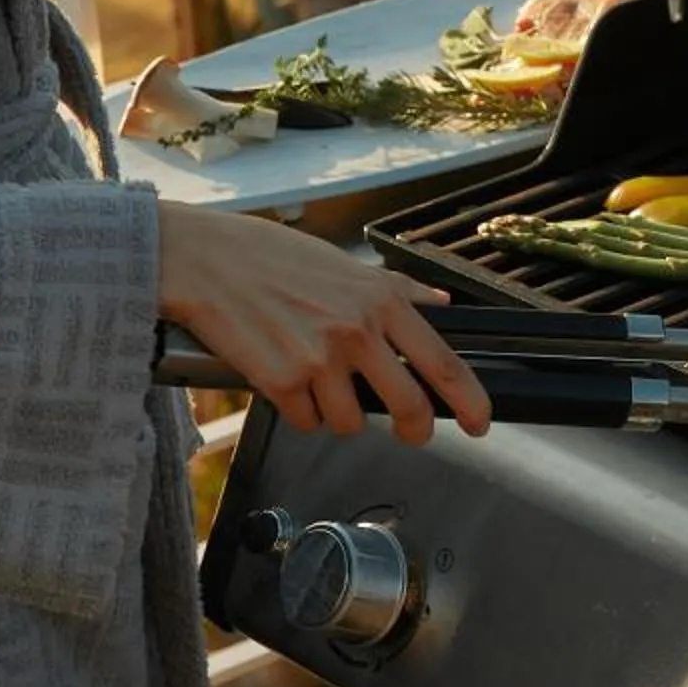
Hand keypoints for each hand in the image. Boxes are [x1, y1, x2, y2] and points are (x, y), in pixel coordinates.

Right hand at [156, 201, 493, 445]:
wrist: (205, 260)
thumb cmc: (270, 256)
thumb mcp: (345, 263)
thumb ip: (398, 290)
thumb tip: (440, 304)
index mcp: (379, 300)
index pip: (443, 362)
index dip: (470, 401)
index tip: (481, 423)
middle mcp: (357, 331)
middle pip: (409, 407)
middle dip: (414, 429)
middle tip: (410, 431)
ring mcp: (318, 360)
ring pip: (350, 422)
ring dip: (339, 413)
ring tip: (317, 379)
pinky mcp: (280, 382)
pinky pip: (306, 421)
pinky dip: (300, 410)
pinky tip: (285, 378)